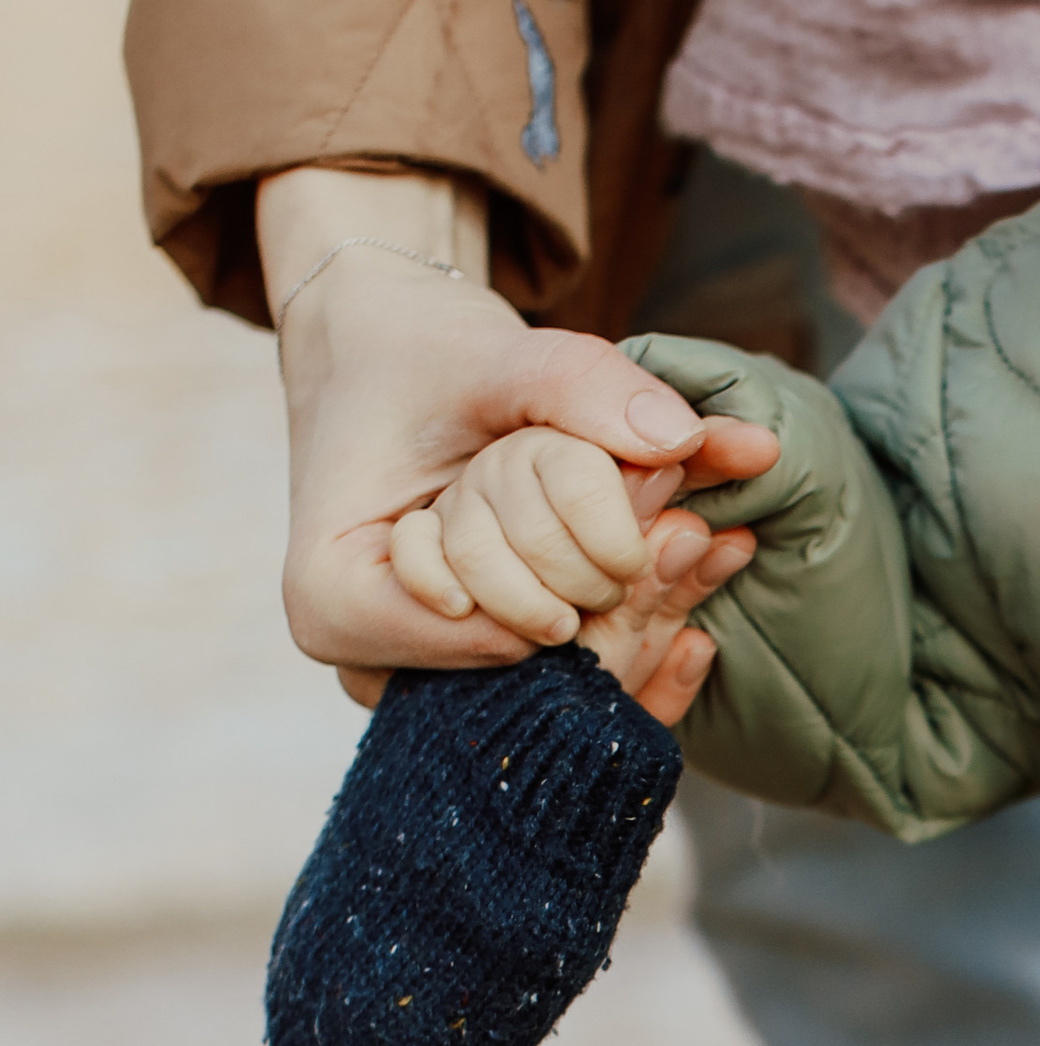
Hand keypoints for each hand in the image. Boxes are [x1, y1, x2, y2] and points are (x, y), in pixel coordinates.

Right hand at [257, 167, 777, 684]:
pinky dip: (633, 642)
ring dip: (637, 621)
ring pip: (556, 687)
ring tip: (696, 544)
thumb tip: (682, 440)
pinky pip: (566, 689)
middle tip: (694, 521)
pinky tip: (685, 604)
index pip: (491, 633)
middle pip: (530, 672)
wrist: (388, 356)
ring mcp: (424, 673)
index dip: (588, 571)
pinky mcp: (472, 665)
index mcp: (336, 595)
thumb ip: (581, 386)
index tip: (670, 515)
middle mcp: (370, 657)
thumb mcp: (494, 356)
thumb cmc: (419, 356)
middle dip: (623, 596)